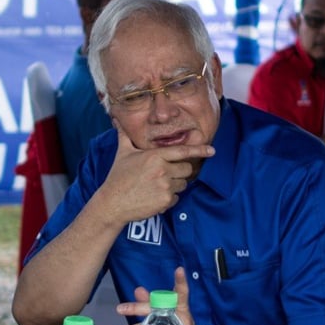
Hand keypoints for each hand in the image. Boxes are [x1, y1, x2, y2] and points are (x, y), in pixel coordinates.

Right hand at [94, 127, 214, 226]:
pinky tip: (154, 198)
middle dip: (180, 172)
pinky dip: (168, 199)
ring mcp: (165, 186)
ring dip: (174, 186)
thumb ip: (125, 136)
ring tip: (156, 187)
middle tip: (165, 176)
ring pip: (183, 184)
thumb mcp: (123, 154)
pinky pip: (177, 198)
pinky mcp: (166, 200)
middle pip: (187, 169)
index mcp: (155, 156)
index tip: (212, 150)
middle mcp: (163, 169)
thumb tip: (117, 120)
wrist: (113, 203)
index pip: (183, 151)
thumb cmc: (117, 177)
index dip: (199, 150)